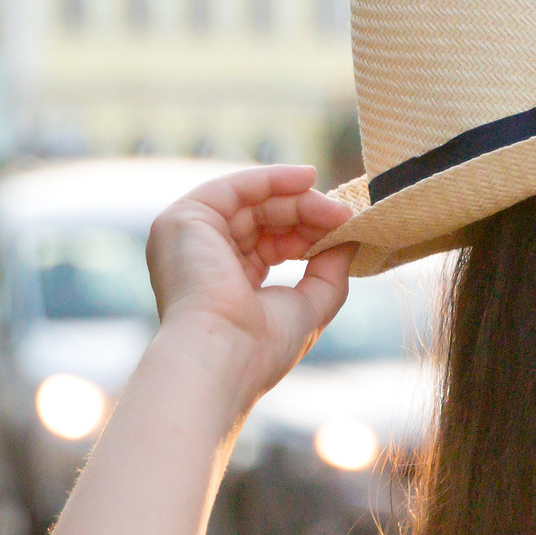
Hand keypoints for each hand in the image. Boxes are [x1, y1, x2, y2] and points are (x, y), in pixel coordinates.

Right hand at [144, 166, 358, 406]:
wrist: (224, 355)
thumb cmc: (262, 345)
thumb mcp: (310, 303)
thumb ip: (330, 271)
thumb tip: (350, 238)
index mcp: (224, 282)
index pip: (269, 244)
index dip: (307, 234)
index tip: (344, 230)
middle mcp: (202, 256)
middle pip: (261, 219)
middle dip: (306, 214)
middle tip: (344, 215)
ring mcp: (190, 237)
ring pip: (250, 201)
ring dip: (297, 199)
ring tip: (335, 208)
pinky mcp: (185, 219)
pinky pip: (234, 187)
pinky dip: (272, 179)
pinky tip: (307, 179)